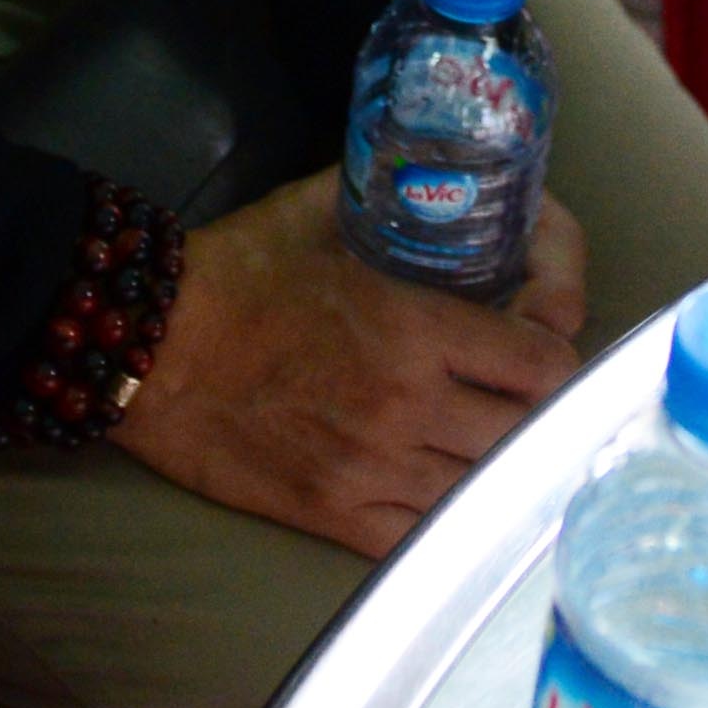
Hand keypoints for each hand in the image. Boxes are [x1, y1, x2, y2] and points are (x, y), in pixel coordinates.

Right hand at [110, 175, 585, 558]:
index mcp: (414, 328)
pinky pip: (424, 534)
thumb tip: (443, 172)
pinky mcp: (334, 516)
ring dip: (494, 457)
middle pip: (527, 431)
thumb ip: (394, 194)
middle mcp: (408, 407)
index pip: (544, 360)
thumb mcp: (323, 210)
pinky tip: (441, 483)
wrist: (149, 347)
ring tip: (485, 428)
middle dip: (534, 402)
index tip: (540, 324)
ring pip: (484, 487)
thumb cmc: (234, 271)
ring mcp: (374, 470)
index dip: (558, 341)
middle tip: (517, 378)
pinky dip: (446, 513)